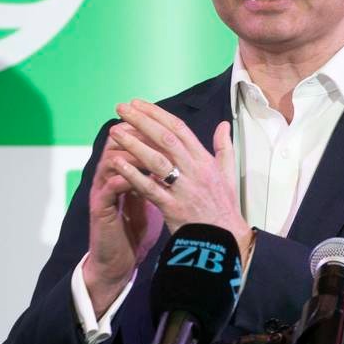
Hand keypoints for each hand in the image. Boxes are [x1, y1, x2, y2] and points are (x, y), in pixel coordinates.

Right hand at [82, 126, 163, 316]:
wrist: (118, 260)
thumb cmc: (135, 228)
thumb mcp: (152, 198)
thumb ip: (161, 176)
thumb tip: (180, 157)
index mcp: (124, 171)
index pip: (134, 140)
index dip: (149, 129)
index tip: (167, 120)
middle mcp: (111, 176)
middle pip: (119, 143)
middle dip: (137, 132)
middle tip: (154, 124)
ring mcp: (103, 190)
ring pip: (112, 161)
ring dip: (130, 153)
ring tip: (148, 147)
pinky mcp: (100, 208)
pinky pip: (108, 188)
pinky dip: (123, 179)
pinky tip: (135, 177)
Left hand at [106, 99, 252, 259]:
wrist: (224, 239)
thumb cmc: (224, 206)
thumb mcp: (229, 174)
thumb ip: (224, 147)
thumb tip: (224, 125)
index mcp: (205, 160)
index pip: (179, 129)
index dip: (157, 114)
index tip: (138, 104)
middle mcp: (195, 170)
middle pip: (165, 138)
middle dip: (142, 121)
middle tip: (121, 108)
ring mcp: (183, 188)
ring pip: (156, 160)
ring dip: (133, 143)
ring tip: (114, 131)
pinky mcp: (173, 207)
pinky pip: (150, 188)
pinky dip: (133, 175)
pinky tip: (117, 163)